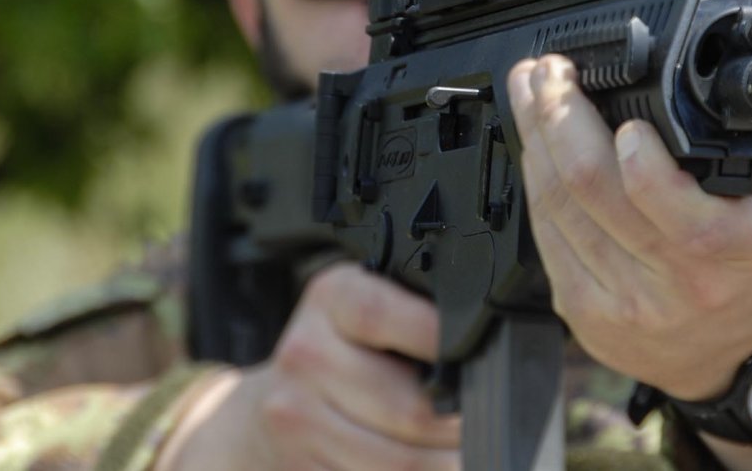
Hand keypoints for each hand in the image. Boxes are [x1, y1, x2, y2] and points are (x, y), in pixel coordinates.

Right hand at [157, 263, 460, 470]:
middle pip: (410, 409)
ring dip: (446, 464)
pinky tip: (420, 466)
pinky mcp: (298, 468)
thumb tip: (484, 345)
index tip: (477, 361)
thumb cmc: (339, 352)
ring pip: (400, 462)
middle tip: (486, 422)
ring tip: (462, 453)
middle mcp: (306, 354)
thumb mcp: (369, 310)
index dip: (437, 340)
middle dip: (462, 425)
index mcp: (333, 298)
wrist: (265, 410)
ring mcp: (295, 417)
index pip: (381, 315)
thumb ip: (415, 316)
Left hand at [507, 55, 751, 400]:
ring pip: (556, 206)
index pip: (676, 210)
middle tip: (550, 70)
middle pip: (591, 190)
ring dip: (534, 136)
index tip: (627, 119)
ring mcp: (622, 301)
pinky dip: (533, 178)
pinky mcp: (581, 310)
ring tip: (532, 88)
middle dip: (558, 116)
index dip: (639, 160)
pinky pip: (542, 233)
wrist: (740, 349)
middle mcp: (675, 282)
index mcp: (737, 250)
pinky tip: (533, 141)